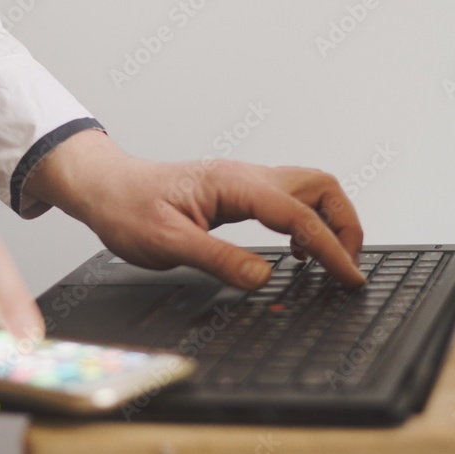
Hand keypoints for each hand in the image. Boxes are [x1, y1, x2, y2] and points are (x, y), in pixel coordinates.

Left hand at [24, 130, 365, 289]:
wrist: (105, 187)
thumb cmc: (127, 208)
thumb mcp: (167, 243)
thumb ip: (218, 259)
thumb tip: (264, 275)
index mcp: (233, 185)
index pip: (300, 215)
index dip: (331, 248)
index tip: (349, 277)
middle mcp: (245, 176)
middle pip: (321, 187)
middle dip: (345, 225)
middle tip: (346, 267)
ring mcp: (244, 181)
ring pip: (309, 189)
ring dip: (328, 221)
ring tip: (328, 261)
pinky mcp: (238, 191)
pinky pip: (289, 199)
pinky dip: (306, 222)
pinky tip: (295, 250)